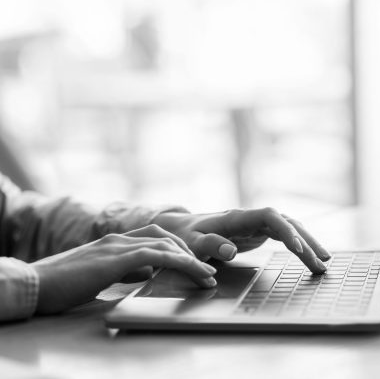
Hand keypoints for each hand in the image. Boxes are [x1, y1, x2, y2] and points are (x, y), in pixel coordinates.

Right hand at [32, 224, 216, 313]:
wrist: (34, 283)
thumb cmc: (64, 283)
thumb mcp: (101, 274)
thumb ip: (124, 269)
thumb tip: (147, 272)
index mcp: (115, 241)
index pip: (154, 236)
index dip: (177, 246)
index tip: (193, 261)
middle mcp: (118, 239)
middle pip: (164, 236)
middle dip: (189, 250)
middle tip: (207, 268)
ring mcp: (116, 246)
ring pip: (164, 244)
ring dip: (190, 258)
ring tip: (206, 273)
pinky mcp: (114, 259)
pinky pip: (154, 255)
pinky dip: (177, 261)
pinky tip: (190, 269)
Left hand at [154, 208, 329, 273]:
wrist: (183, 229)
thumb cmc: (186, 236)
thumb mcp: (190, 243)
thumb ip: (208, 245)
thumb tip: (230, 250)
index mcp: (237, 217)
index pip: (269, 217)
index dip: (285, 230)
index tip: (298, 249)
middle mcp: (251, 217)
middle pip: (286, 222)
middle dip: (306, 241)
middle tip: (322, 263)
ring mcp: (257, 224)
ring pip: (289, 228)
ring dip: (307, 244)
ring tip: (324, 263)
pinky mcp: (259, 232)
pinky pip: (284, 236)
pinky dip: (299, 246)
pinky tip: (310, 256)